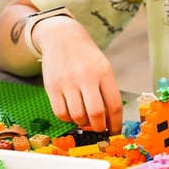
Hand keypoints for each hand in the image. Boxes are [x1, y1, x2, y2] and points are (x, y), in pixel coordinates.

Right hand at [34, 16, 122, 132]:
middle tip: (99, 128)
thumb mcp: (103, 67)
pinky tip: (71, 113)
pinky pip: (61, 113)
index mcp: (104, 73)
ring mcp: (67, 82)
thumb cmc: (86, 57)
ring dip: (83, 123)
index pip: (114, 106)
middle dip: (99, 127)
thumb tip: (109, 120)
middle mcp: (86, 77)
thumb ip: (107, 90)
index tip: (114, 131)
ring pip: (78, 116)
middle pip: (96, 114)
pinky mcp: (52, 87)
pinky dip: (68, 119)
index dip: (116, 124)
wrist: (62, 37)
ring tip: (84, 118)